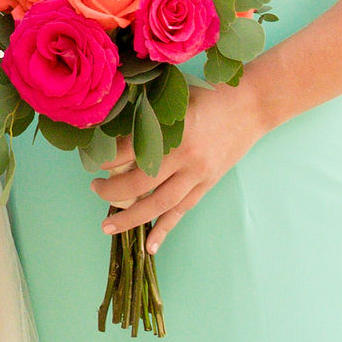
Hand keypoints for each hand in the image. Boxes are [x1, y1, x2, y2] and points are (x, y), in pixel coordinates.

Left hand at [93, 81, 263, 250]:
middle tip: (94, 189)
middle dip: (111, 191)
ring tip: (108, 226)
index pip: (129, 150)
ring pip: (159, 205)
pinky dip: (164, 230)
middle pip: (140, 183)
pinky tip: (150, 247)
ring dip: (131, 218)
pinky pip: (182, 211)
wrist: (252, 105)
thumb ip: (147, 113)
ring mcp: (198, 174)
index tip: (90, 158)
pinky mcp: (207, 185)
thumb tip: (111, 128)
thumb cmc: (210, 94)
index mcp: (173, 131)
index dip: (105, 157)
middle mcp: (185, 157)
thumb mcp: (174, 95)